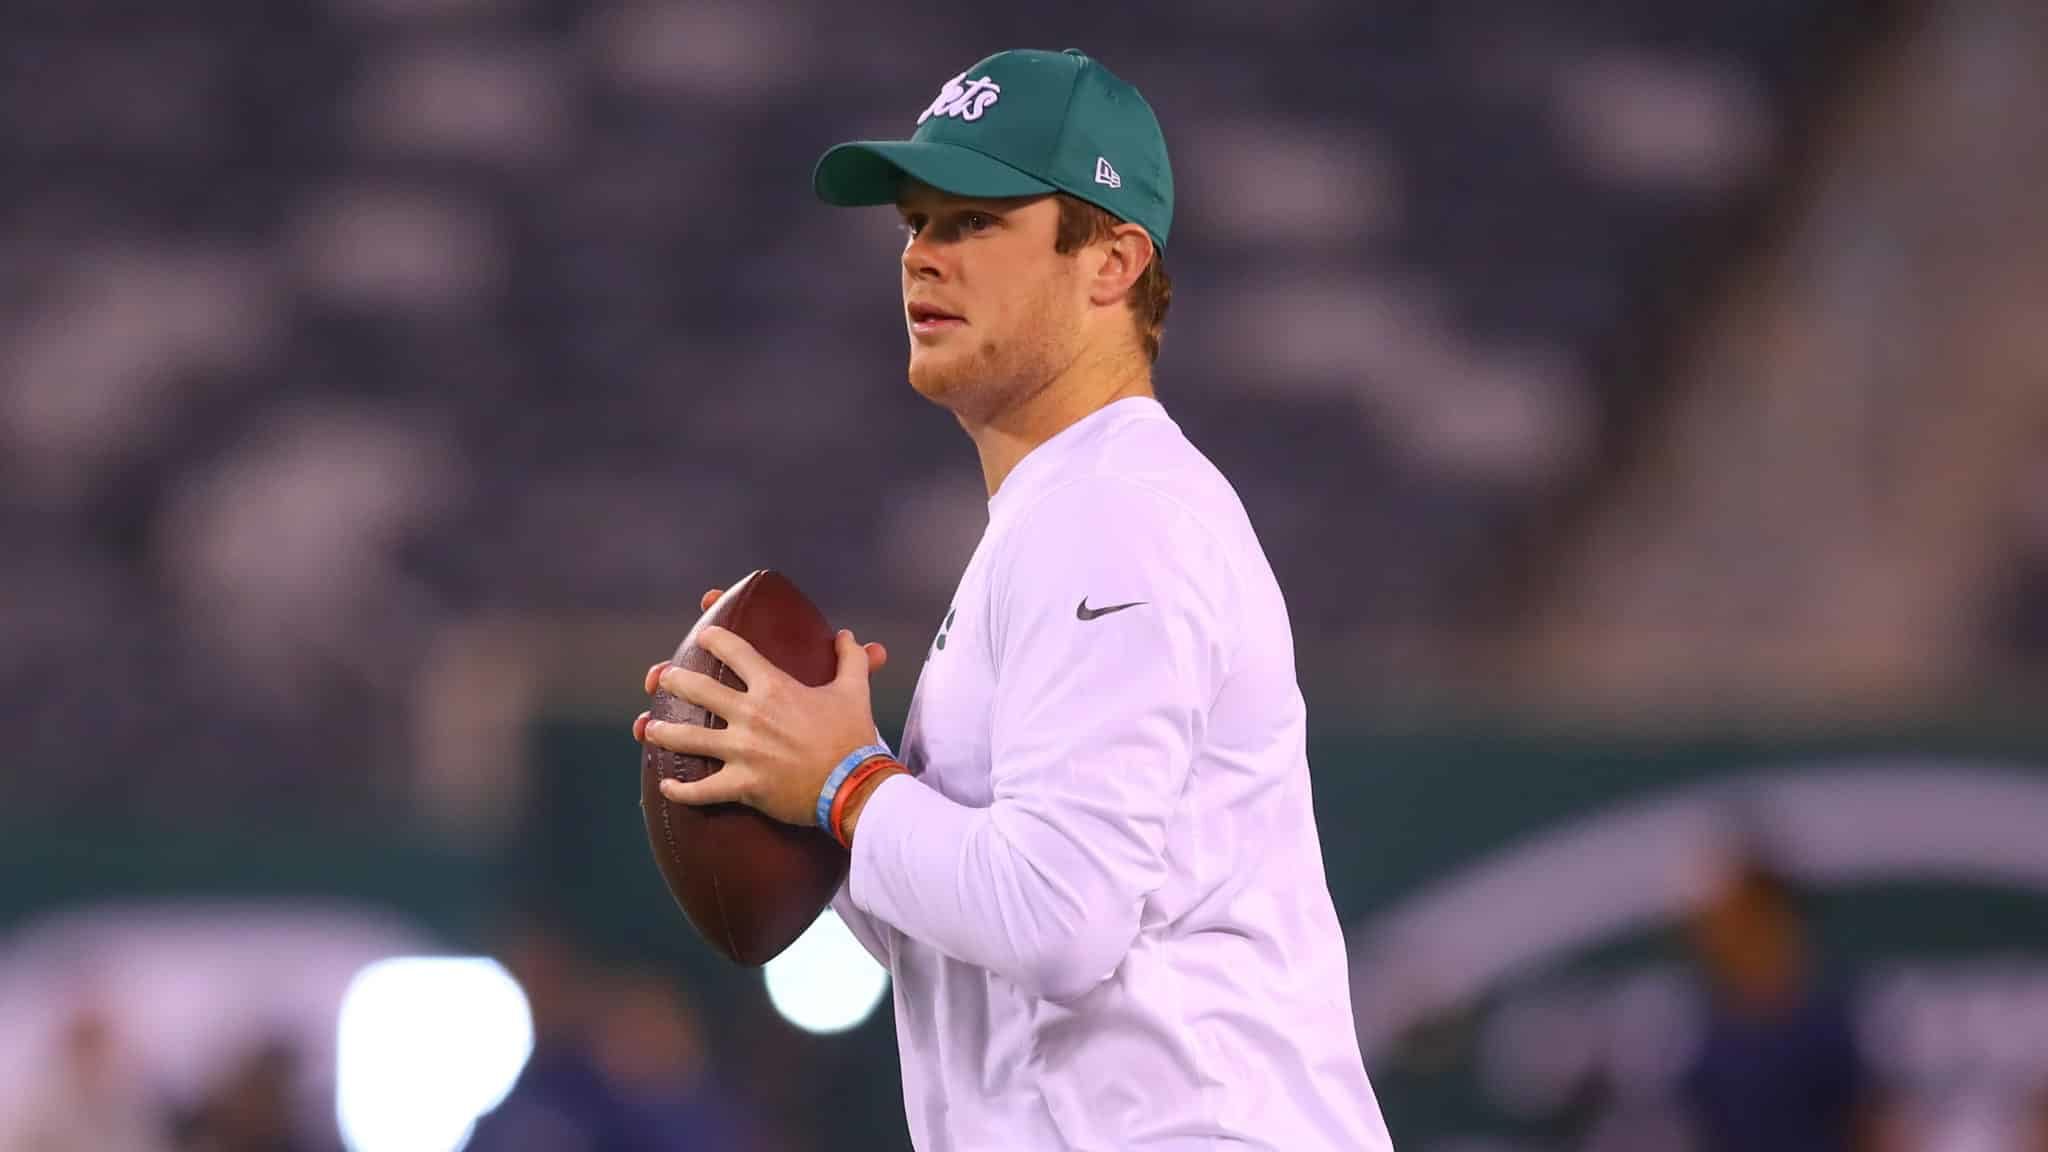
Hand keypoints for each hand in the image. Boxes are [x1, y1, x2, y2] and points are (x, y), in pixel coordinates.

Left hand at [634, 587, 890, 826]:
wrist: (854, 785)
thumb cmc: (853, 737)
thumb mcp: (854, 691)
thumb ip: (850, 658)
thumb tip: (845, 635)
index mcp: (774, 687)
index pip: (735, 651)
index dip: (714, 639)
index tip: (703, 637)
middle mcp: (751, 715)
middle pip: (699, 690)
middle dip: (674, 681)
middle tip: (661, 678)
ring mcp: (743, 751)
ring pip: (688, 739)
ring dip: (662, 732)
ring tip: (649, 728)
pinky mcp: (742, 785)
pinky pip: (701, 790)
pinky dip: (680, 790)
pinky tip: (665, 786)